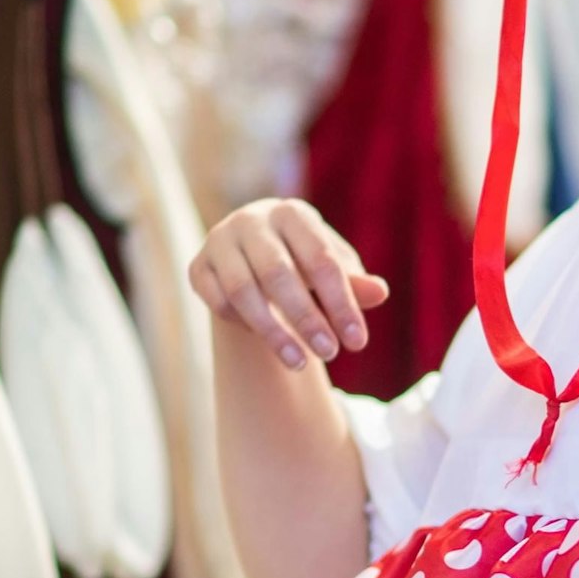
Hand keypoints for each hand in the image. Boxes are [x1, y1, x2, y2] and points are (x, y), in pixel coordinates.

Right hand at [189, 198, 389, 370]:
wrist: (253, 250)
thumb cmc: (303, 259)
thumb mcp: (332, 266)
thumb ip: (353, 282)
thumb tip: (380, 293)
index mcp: (292, 213)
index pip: (320, 260)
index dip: (341, 302)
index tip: (357, 342)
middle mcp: (252, 220)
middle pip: (279, 274)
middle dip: (306, 319)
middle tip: (330, 354)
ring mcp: (219, 241)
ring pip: (242, 290)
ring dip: (272, 331)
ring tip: (300, 363)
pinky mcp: (197, 266)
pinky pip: (217, 302)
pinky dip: (241, 323)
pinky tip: (267, 338)